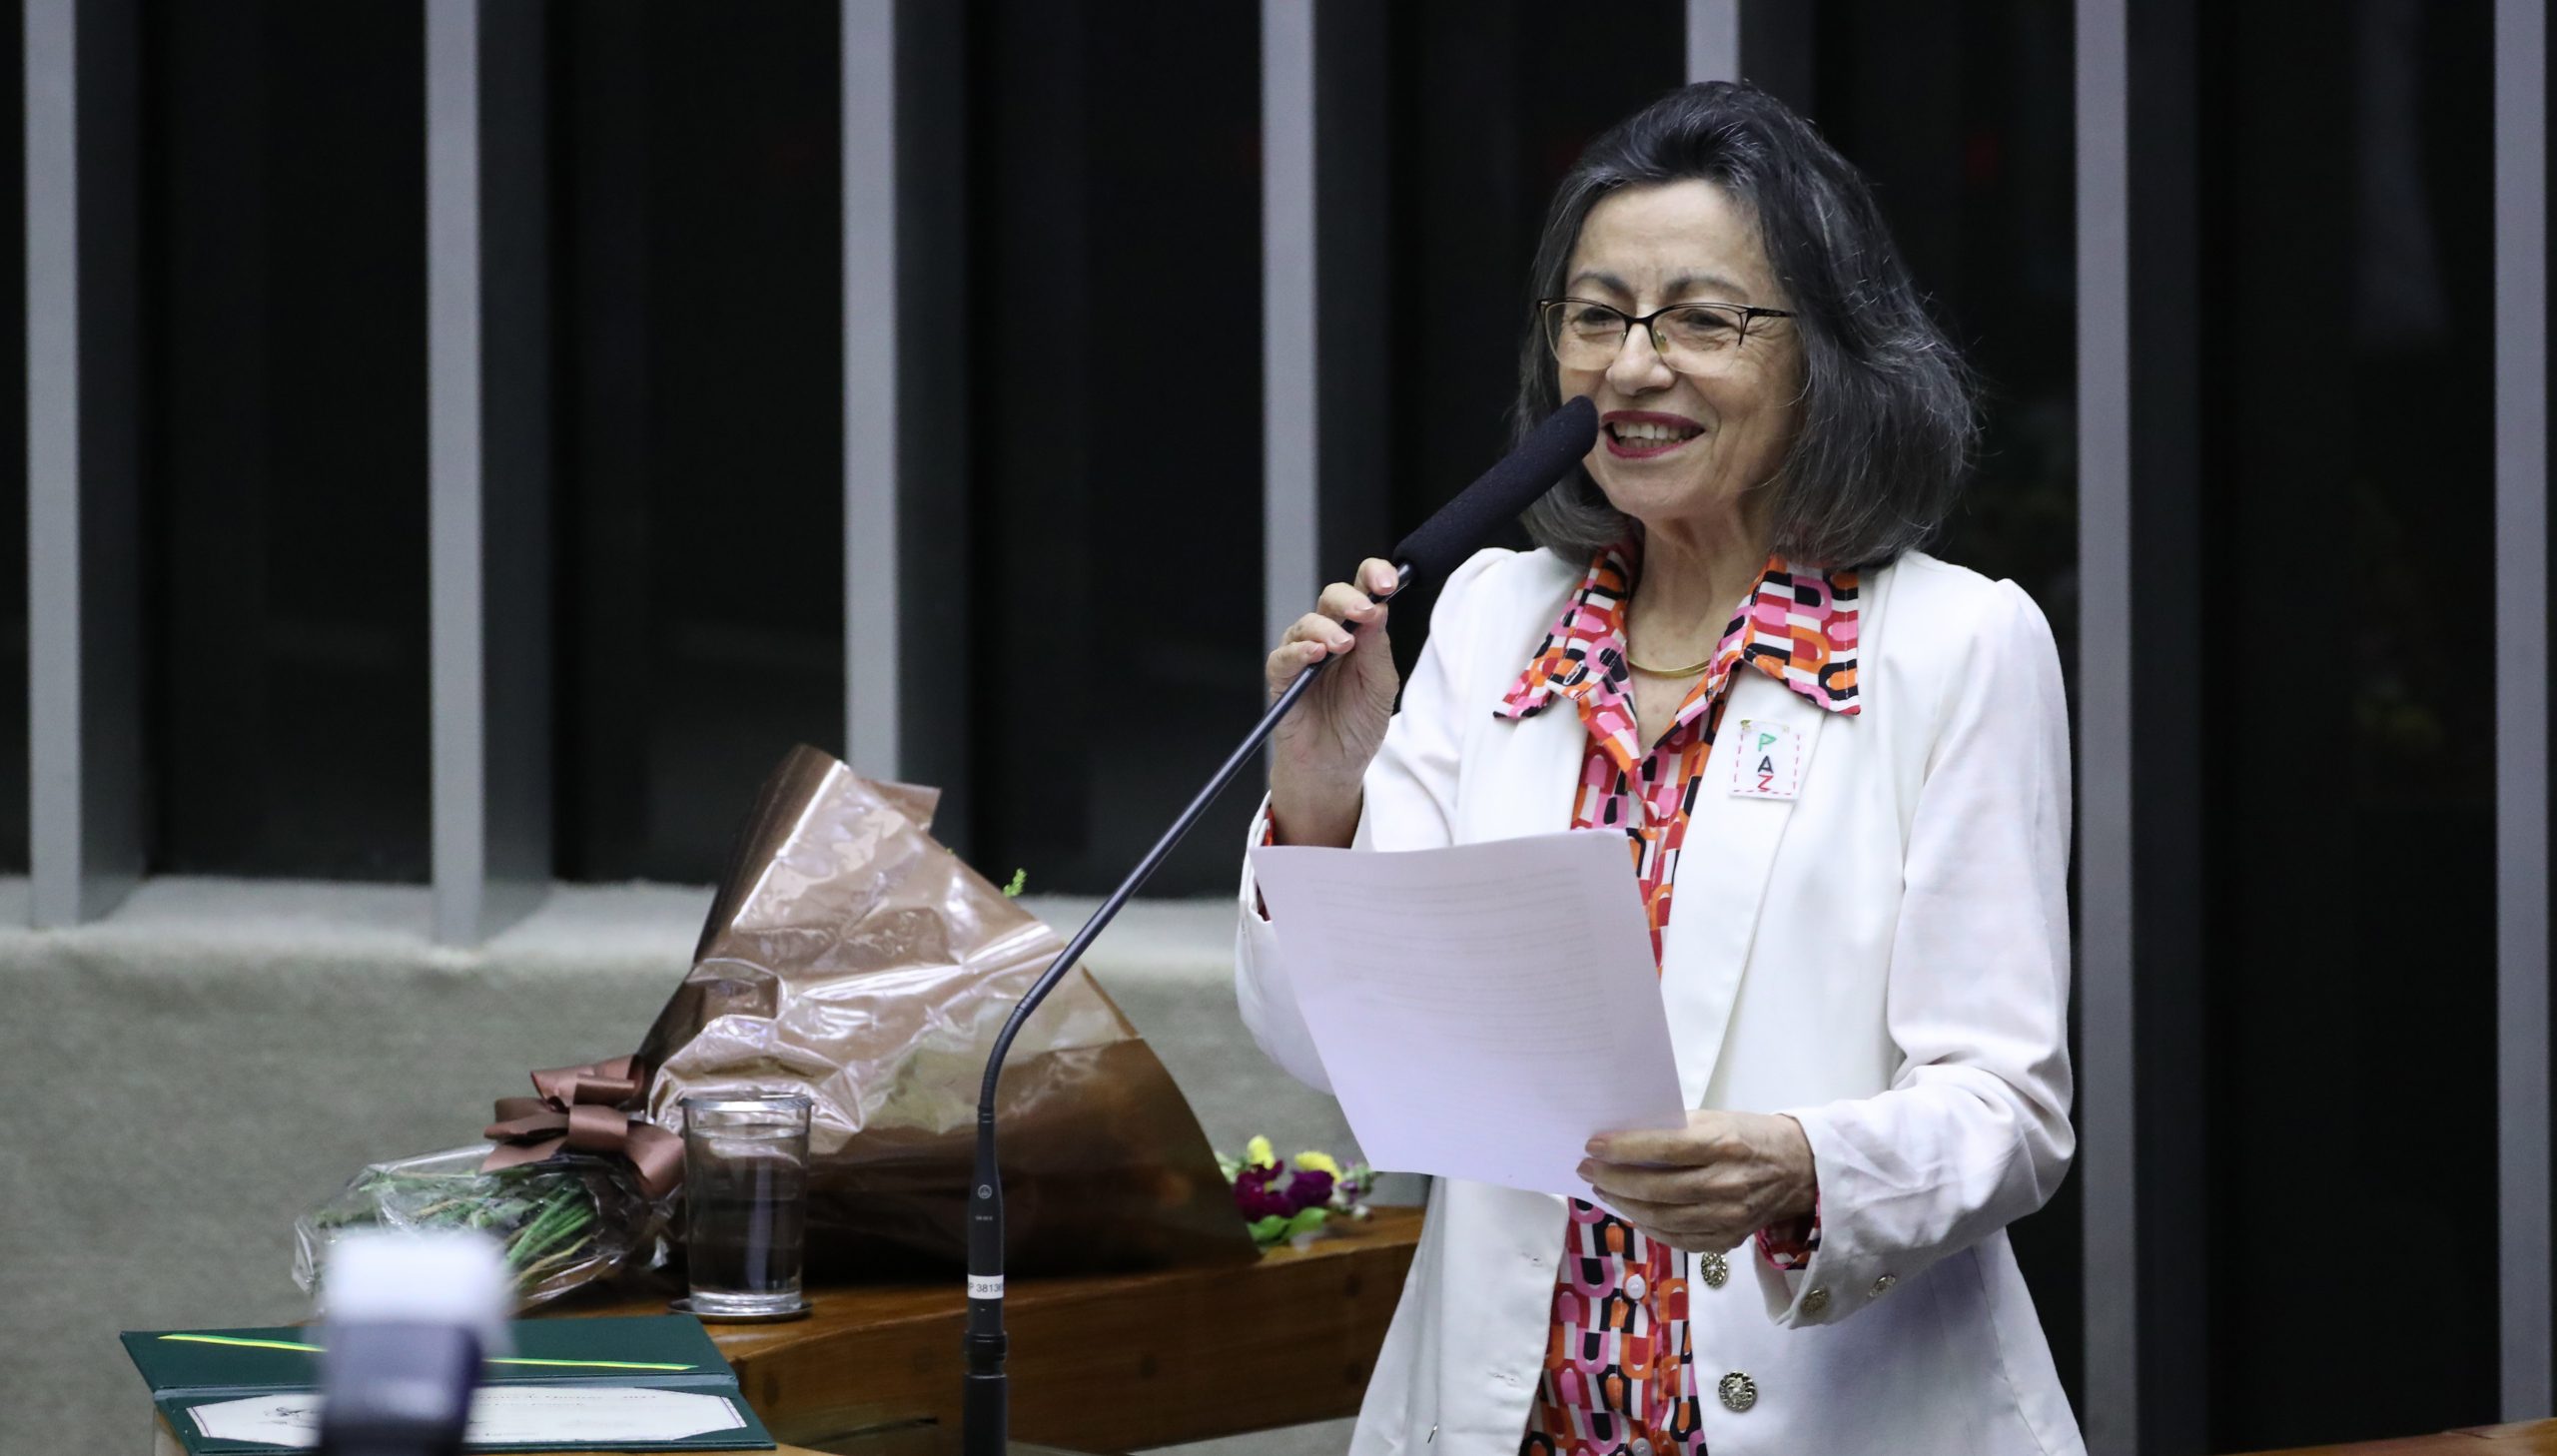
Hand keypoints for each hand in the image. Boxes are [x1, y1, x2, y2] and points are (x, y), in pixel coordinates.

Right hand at [1266, 558, 1401, 847]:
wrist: (1336, 765)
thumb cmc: (1357, 724)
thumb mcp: (1380, 685)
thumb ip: (1377, 647)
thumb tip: (1379, 607)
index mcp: (1358, 633)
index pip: (1363, 591)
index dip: (1373, 577)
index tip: (1388, 581)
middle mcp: (1329, 636)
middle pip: (1332, 598)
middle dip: (1349, 600)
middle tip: (1365, 612)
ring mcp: (1303, 655)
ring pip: (1307, 623)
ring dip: (1326, 629)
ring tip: (1341, 645)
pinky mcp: (1282, 678)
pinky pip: (1283, 657)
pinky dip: (1298, 651)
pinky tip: (1315, 654)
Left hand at [1578, 1110, 1817, 1253]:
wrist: (1798, 1169)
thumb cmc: (1749, 1136)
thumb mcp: (1716, 1119)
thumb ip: (1676, 1130)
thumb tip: (1625, 1139)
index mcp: (1722, 1145)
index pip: (1662, 1149)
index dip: (1623, 1149)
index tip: (1593, 1146)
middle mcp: (1725, 1184)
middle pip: (1657, 1189)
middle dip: (1614, 1179)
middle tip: (1589, 1169)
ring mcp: (1728, 1216)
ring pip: (1663, 1218)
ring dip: (1625, 1205)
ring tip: (1604, 1190)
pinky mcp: (1728, 1239)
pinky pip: (1679, 1239)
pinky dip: (1649, 1227)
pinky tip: (1632, 1213)